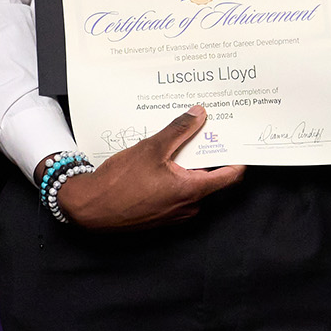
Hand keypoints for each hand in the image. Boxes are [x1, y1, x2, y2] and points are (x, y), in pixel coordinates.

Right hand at [55, 106, 244, 230]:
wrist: (90, 209)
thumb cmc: (120, 182)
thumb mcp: (151, 148)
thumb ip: (179, 130)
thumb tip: (199, 114)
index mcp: (192, 191)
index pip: (230, 176)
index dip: (238, 157)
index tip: (239, 141)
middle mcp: (188, 206)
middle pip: (210, 178)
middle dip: (207, 154)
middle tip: (203, 132)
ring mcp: (175, 214)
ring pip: (192, 185)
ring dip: (188, 165)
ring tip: (176, 144)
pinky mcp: (162, 215)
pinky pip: (177, 193)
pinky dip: (175, 177)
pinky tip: (160, 163)